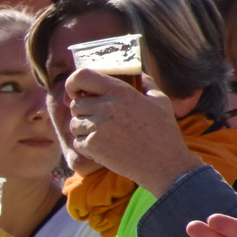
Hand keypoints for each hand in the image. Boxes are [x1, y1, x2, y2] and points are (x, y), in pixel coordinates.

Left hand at [64, 68, 198, 194]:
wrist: (164, 164)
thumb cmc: (163, 132)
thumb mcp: (159, 100)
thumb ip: (144, 82)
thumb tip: (134, 72)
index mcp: (120, 91)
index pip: (81, 76)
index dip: (73, 83)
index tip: (76, 92)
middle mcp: (106, 106)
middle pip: (75, 104)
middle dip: (83, 112)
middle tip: (100, 120)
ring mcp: (97, 126)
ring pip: (74, 124)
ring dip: (84, 130)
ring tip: (106, 135)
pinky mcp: (92, 145)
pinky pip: (77, 142)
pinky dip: (87, 146)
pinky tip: (105, 148)